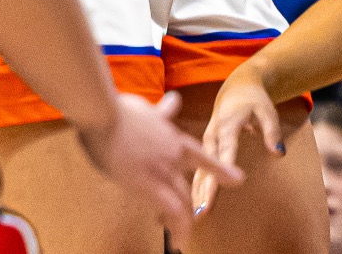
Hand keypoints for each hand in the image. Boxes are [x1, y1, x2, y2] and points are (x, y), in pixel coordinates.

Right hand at [76, 92, 240, 244]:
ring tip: (179, 236)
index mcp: (174, 140)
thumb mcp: (147, 110)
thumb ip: (163, 112)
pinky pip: (172, 211)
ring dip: (183, 222)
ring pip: (184, 203)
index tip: (237, 179)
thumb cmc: (120, 111)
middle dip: (190, 206)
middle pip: (190, 187)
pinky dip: (178, 228)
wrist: (104, 114)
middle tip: (187, 220)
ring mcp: (164, 170)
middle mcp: (175, 156)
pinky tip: (177, 241)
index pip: (203, 158)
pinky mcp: (149, 184)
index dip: (221, 170)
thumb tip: (174, 101)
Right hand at [190, 64, 279, 217]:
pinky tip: (193, 202)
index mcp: (227, 125)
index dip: (217, 177)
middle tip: (200, 213)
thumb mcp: (267, 110)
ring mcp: (206, 139)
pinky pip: (197, 166)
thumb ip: (272, 132)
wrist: (237, 86)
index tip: (212, 196)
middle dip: (201, 190)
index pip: (223, 155)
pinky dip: (194, 183)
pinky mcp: (204, 144)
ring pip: (197, 168)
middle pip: (205, 166)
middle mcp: (213, 134)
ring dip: (195, 190)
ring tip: (194, 214)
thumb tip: (278, 154)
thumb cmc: (253, 100)